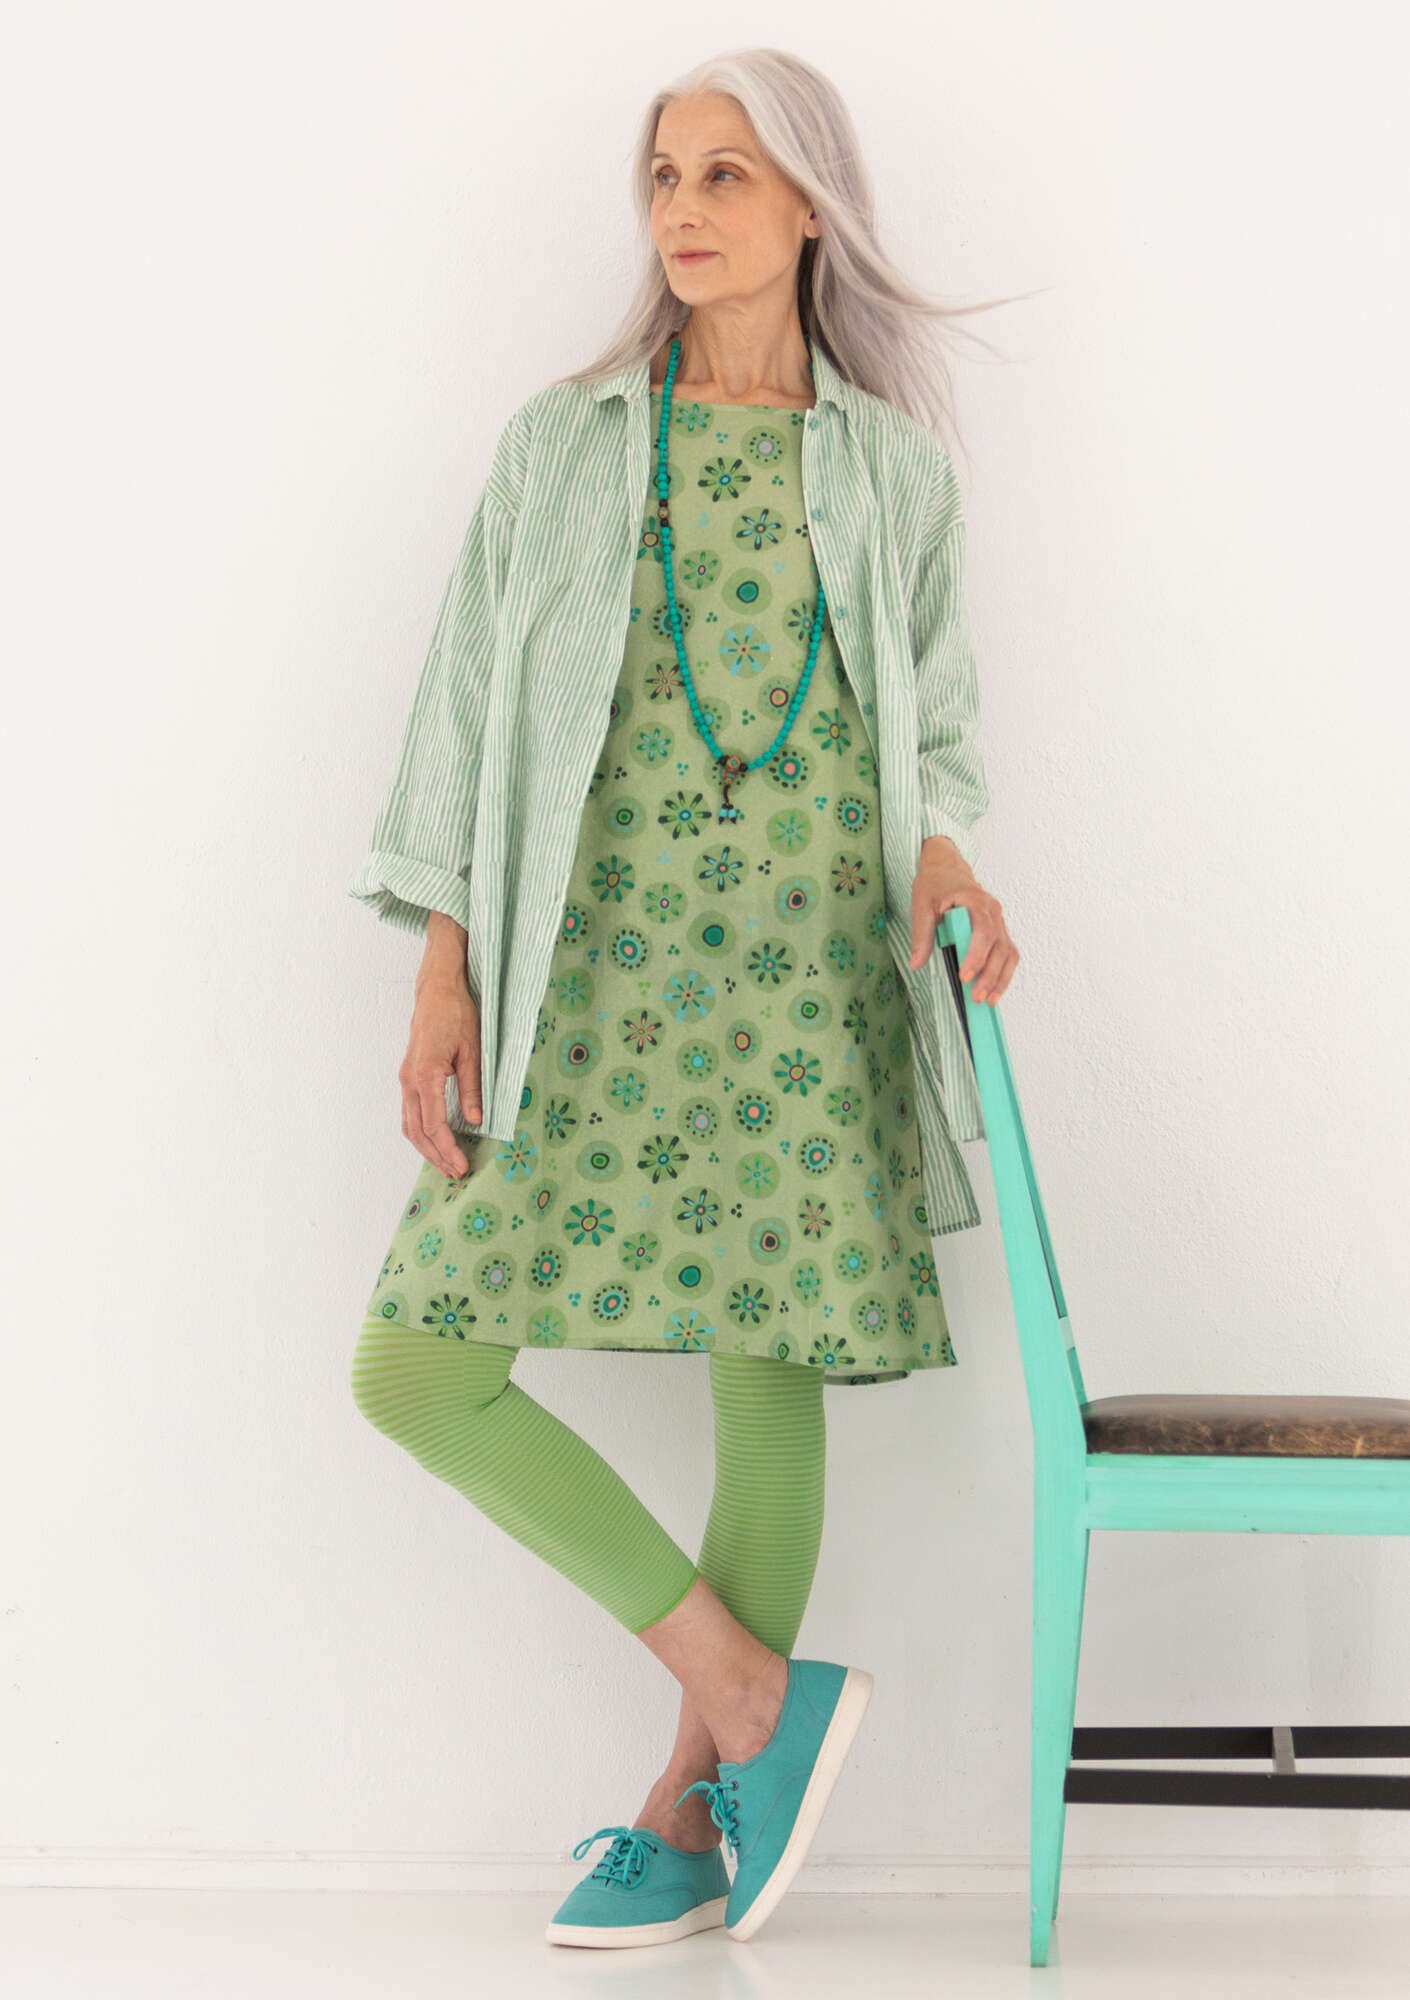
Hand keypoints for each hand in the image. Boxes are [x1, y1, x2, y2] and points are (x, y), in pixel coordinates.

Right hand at [399, 972, 483, 1176]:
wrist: (436, 991)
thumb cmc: (457, 1015)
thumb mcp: (473, 1051)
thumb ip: (472, 1088)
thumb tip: (475, 1120)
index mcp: (426, 1075)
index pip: (434, 1124)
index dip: (448, 1149)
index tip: (462, 1165)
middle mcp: (410, 1080)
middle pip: (418, 1131)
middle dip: (436, 1156)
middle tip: (456, 1173)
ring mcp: (406, 1079)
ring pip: (410, 1125)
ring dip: (427, 1148)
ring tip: (446, 1164)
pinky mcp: (408, 1076)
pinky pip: (410, 1112)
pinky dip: (421, 1132)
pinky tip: (436, 1142)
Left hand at [908, 838, 1018, 1005]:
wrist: (947, 868)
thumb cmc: (935, 885)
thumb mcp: (921, 906)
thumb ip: (921, 935)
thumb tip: (917, 963)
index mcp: (975, 901)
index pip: (983, 931)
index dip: (976, 955)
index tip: (964, 975)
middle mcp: (993, 911)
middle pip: (1000, 946)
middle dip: (989, 975)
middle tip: (975, 997)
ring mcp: (999, 921)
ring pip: (1008, 953)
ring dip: (1000, 979)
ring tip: (987, 1001)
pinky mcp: (999, 931)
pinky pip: (1008, 954)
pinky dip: (1003, 974)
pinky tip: (993, 991)